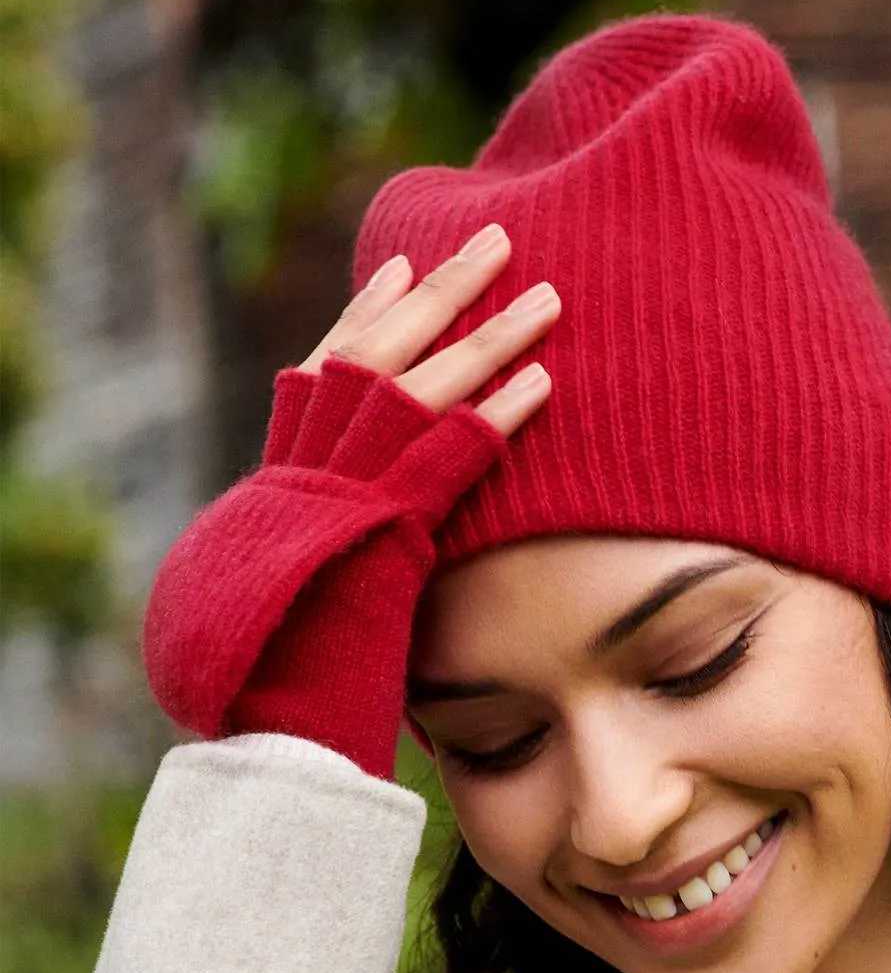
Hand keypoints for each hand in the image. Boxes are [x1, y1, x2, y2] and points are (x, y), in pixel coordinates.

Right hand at [144, 226, 560, 778]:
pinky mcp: (382, 532)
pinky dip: (497, 415)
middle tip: (493, 239)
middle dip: (438, 294)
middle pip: (375, 355)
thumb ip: (325, 567)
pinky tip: (545, 383)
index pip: (322, 380)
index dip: (362, 320)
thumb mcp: (292, 612)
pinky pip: (448, 456)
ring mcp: (342, 498)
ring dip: (486, 336)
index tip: (396, 269)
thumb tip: (347, 565)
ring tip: (548, 294)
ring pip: (419, 389)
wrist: (260, 733)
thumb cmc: (272, 695)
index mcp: (281, 490)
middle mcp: (306, 475)